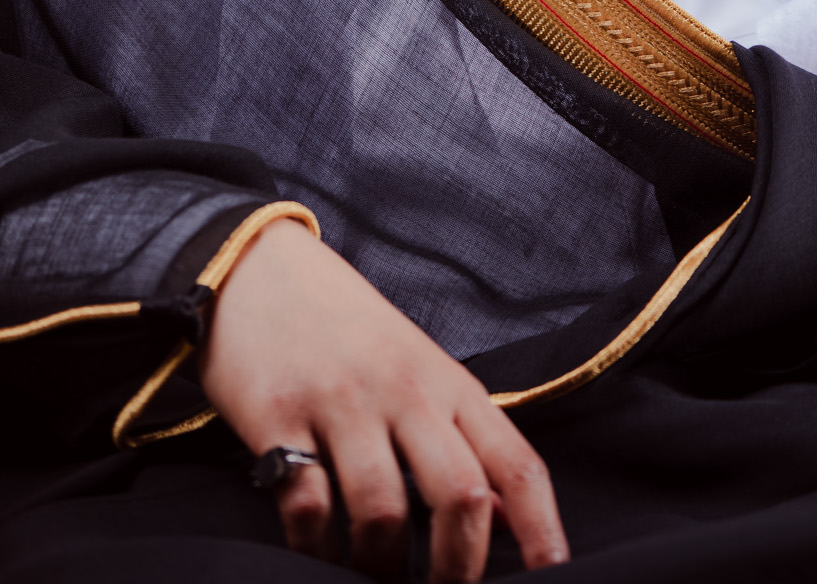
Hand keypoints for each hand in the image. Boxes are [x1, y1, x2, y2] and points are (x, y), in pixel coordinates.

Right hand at [199, 217, 567, 581]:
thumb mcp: (418, 366)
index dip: (543, 531)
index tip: (555, 581)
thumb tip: (507, 517)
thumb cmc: (346, 327)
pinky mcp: (278, 417)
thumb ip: (462, 436)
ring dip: (381, 567)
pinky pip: (308, 508)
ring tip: (374, 578)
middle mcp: (404, 389)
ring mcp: (341, 401)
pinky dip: (315, 549)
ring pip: (385, 513)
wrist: (258, 268)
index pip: (516, 462)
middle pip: (460, 496)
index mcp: (448, 380)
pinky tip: (316, 552)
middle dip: (459, 567)